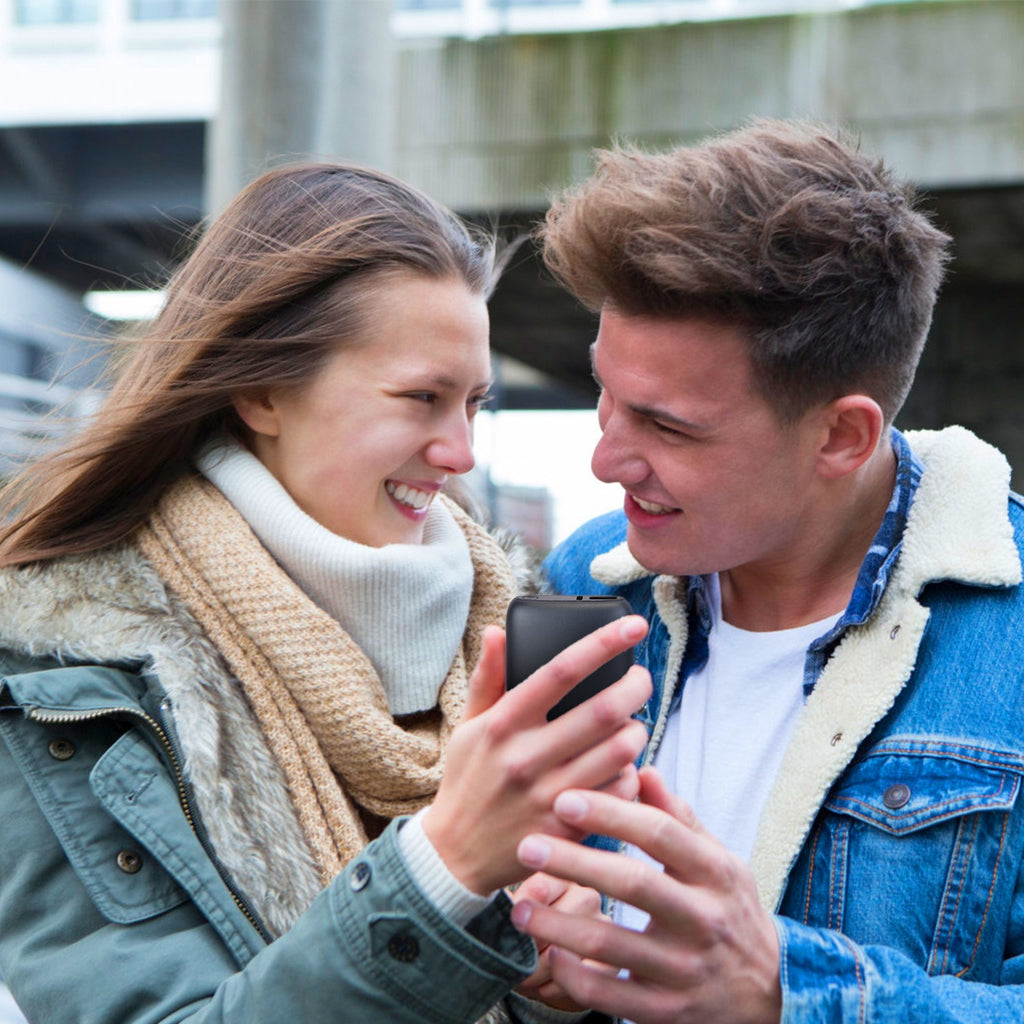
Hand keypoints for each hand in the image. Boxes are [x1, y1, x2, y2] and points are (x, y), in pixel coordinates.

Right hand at [423, 616, 650, 894]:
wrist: (455, 854)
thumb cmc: (468, 780)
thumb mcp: (469, 725)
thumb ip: (488, 677)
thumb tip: (498, 631)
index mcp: (504, 722)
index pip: (562, 670)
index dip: (604, 643)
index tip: (634, 626)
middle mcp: (527, 756)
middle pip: (604, 710)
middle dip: (636, 687)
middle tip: (641, 680)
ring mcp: (549, 795)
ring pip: (619, 751)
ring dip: (636, 731)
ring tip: (630, 724)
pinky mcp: (567, 828)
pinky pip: (619, 793)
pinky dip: (630, 773)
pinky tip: (620, 766)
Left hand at [509, 768, 781, 1023]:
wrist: (770, 992)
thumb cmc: (730, 911)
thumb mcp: (719, 861)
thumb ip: (679, 818)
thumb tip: (642, 769)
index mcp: (715, 873)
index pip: (660, 833)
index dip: (611, 813)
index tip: (564, 800)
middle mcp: (703, 919)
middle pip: (633, 883)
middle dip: (575, 862)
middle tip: (528, 846)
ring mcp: (684, 969)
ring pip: (612, 943)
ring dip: (559, 923)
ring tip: (520, 905)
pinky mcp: (667, 1011)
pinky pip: (610, 994)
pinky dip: (575, 975)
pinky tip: (550, 953)